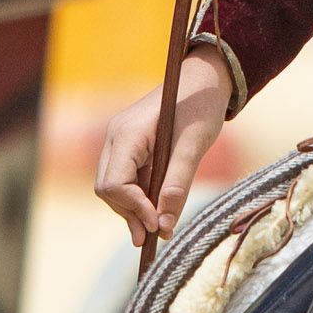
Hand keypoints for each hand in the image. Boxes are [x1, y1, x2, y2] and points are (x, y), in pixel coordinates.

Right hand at [94, 46, 232, 247]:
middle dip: (130, 213)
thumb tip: (164, 225)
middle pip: (108, 188)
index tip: (158, 224)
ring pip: (114, 186)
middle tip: (157, 234)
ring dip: (134, 207)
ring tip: (160, 227)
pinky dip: (140, 195)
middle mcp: (115, 137)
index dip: (133, 208)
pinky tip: (158, 208)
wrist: (204, 78)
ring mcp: (119, 140)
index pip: (113, 183)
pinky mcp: (129, 144)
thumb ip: (177, 184)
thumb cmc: (200, 106)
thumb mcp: (194, 146)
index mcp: (127, 134)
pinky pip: (126, 176)